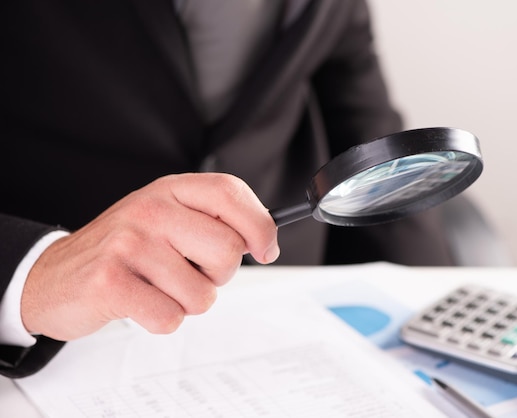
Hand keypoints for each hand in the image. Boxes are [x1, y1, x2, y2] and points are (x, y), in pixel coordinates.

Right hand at [21, 173, 278, 340]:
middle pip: (227, 251)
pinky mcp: (110, 283)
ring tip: (156, 286)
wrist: (54, 275)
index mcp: (169, 190)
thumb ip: (212, 221)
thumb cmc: (123, 250)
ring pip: (202, 294)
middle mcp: (150, 210)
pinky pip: (170, 317)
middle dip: (218, 275)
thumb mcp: (166, 219)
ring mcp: (128, 244)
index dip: (260, 225)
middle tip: (189, 272)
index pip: (230, 193)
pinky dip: (161, 319)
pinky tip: (139, 301)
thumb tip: (265, 241)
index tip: (265, 250)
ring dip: (186, 301)